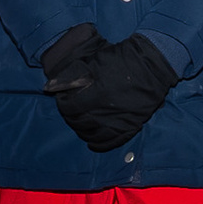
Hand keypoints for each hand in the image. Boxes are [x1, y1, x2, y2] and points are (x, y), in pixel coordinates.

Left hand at [43, 30, 177, 152]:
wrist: (151, 66)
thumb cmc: (122, 59)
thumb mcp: (94, 61)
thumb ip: (72, 74)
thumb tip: (50, 86)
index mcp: (95, 94)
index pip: (69, 108)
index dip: (63, 104)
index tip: (63, 99)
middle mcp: (105, 112)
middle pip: (78, 122)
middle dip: (70, 117)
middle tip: (70, 110)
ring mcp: (118, 121)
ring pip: (92, 134)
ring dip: (82, 130)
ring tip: (80, 123)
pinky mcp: (130, 126)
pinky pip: (110, 142)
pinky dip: (99, 144)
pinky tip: (92, 141)